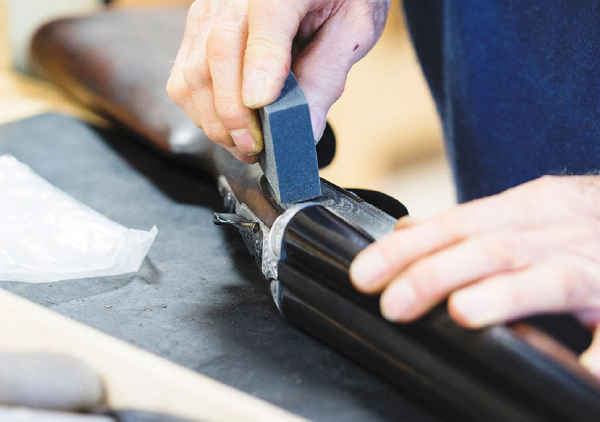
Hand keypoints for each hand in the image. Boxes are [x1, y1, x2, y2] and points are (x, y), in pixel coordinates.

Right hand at [167, 0, 388, 161]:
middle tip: (255, 147)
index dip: (262, 67)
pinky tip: (229, 125)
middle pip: (218, 53)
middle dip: (233, 114)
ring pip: (194, 73)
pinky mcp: (197, 29)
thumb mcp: (352, 31)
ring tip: (245, 144)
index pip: (267, 21)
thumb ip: (326, 76)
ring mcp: (210, 12)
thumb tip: (304, 130)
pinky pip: (184, 79)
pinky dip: (202, 111)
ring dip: (215, 120)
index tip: (263, 105)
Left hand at [350, 175, 599, 375]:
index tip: (365, 274)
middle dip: (437, 273)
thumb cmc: (581, 219)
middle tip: (393, 304)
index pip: (455, 224)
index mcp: (528, 208)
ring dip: (505, 294)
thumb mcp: (525, 209)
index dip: (406, 249)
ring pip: (550, 278)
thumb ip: (467, 224)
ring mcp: (597, 265)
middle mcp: (559, 232)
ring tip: (462, 312)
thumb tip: (405, 230)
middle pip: (491, 248)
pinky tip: (586, 370)